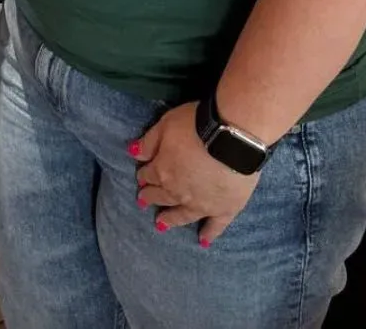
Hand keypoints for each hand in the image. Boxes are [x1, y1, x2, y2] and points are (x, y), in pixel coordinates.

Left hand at [132, 102, 259, 246]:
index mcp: (162, 171)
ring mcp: (202, 204)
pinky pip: (215, 226)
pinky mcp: (225, 209)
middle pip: (161, 196)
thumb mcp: (165, 125)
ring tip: (161, 224)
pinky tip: (203, 241)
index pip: (148, 175)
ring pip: (182, 215)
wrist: (232, 138)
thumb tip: (133, 154)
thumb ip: (148, 142)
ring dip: (170, 219)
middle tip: (144, 202)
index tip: (141, 177)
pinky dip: (209, 234)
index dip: (143, 175)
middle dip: (151, 198)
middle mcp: (178, 193)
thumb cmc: (195, 125)